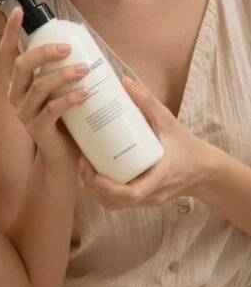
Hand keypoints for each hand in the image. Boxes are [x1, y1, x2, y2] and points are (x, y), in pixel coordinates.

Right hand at [0, 5, 86, 173]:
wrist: (63, 158)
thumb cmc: (63, 117)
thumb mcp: (58, 88)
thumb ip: (60, 68)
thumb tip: (81, 41)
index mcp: (18, 81)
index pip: (7, 52)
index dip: (10, 31)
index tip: (19, 11)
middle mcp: (15, 94)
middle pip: (22, 65)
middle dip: (44, 52)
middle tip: (67, 48)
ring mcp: (24, 113)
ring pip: (39, 86)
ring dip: (63, 75)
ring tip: (84, 69)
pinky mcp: (37, 129)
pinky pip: (52, 109)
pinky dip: (70, 98)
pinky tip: (85, 93)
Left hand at [78, 76, 208, 206]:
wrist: (204, 169)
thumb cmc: (186, 145)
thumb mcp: (169, 121)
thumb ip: (148, 101)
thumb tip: (124, 81)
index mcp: (159, 176)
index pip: (130, 194)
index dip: (107, 187)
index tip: (91, 169)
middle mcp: (152, 193)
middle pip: (117, 203)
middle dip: (94, 186)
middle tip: (82, 163)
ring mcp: (149, 200)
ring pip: (116, 206)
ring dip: (97, 192)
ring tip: (85, 168)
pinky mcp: (146, 199)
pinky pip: (121, 203)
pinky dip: (106, 193)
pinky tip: (97, 174)